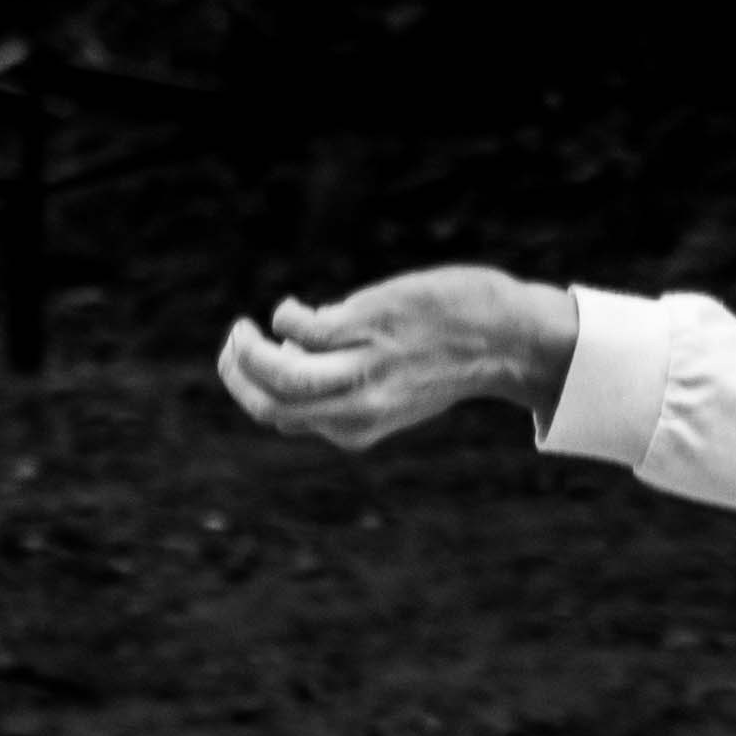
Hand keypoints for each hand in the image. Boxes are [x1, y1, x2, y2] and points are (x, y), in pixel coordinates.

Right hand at [214, 268, 577, 453]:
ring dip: (245, 351)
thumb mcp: (394, 388)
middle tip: (233, 344)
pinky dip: (285, 317)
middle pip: (269, 406)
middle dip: (236, 376)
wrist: (502, 339)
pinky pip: (299, 327)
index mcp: (358, 428)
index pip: (284, 419)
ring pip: (277, 374)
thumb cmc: (447, 358)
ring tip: (243, 330)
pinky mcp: (363, 327)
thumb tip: (294, 347)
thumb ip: (346, 379)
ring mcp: (360, 368)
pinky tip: (295, 307)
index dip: (256, 392)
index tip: (250, 364)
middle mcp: (356, 407)